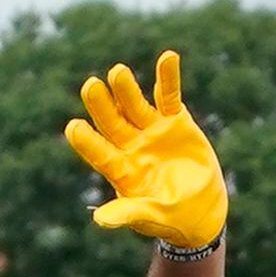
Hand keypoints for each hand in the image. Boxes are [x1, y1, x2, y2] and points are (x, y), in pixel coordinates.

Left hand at [64, 51, 227, 252]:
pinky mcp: (174, 121)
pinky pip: (169, 96)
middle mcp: (130, 145)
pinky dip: (168, 77)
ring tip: (117, 73)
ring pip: (135, 105)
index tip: (73, 127)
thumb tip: (99, 220)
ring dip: (126, 89)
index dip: (86, 141)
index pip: (99, 152)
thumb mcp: (152, 217)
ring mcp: (150, 130)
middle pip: (112, 122)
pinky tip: (168, 57)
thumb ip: (128, 213)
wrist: (202, 211)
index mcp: (120, 169)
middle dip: (101, 106)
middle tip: (90, 86)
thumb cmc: (171, 219)